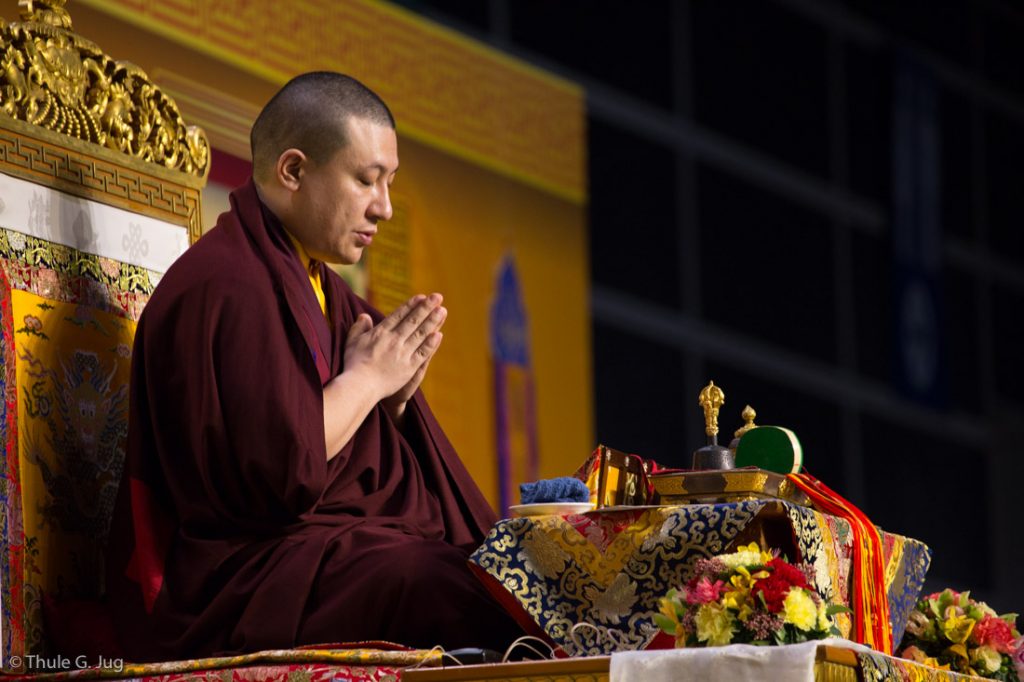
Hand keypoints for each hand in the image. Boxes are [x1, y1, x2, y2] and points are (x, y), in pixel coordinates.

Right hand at [343, 293, 445, 410]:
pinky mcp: (409, 368)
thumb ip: (358, 327)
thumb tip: (364, 315)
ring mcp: (403, 353)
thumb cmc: (353, 365)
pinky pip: (422, 353)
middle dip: (426, 307)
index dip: (411, 305)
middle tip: (437, 296)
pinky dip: (431, 344)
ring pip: (420, 334)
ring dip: (433, 321)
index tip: (422, 296)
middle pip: (413, 321)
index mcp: (381, 333)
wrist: (360, 386)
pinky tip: (439, 335)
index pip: (399, 315)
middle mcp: (394, 340)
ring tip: (442, 310)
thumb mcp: (352, 342)